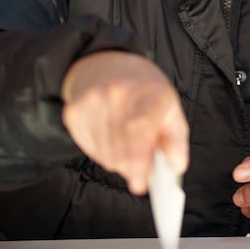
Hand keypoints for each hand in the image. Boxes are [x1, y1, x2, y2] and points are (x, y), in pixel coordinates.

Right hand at [61, 52, 188, 195]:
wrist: (106, 65)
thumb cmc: (145, 93)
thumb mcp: (170, 109)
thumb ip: (176, 140)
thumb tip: (176, 165)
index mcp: (150, 92)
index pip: (141, 126)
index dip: (139, 157)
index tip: (139, 184)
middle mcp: (118, 93)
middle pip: (121, 150)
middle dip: (134, 165)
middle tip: (143, 159)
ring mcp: (91, 101)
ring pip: (105, 155)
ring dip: (118, 158)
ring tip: (125, 138)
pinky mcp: (73, 111)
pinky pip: (89, 150)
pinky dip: (102, 151)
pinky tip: (108, 133)